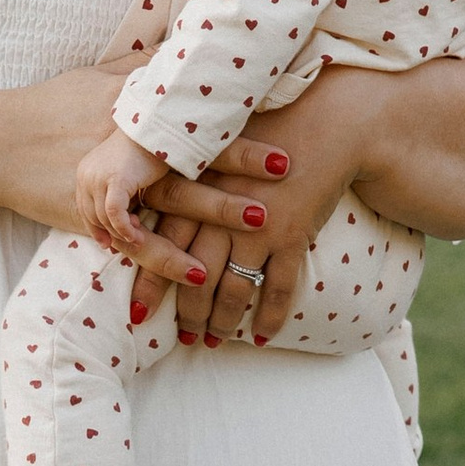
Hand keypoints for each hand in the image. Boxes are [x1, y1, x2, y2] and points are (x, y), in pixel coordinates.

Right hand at [0, 58, 289, 283]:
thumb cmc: (45, 105)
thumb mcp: (93, 76)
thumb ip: (138, 66)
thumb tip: (177, 42)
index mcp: (132, 112)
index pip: (192, 113)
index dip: (234, 115)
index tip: (271, 111)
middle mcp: (127, 147)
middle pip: (193, 154)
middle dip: (242, 162)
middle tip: (287, 165)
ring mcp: (113, 184)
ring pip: (175, 200)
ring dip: (219, 211)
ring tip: (262, 221)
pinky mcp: (94, 218)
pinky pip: (138, 244)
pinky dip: (168, 258)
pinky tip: (198, 273)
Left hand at [76, 124, 174, 263]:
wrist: (157, 129)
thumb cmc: (147, 152)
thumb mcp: (124, 176)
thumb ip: (115, 196)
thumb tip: (116, 228)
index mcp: (85, 172)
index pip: (85, 210)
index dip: (96, 230)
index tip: (110, 243)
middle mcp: (86, 175)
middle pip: (92, 216)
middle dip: (110, 233)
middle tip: (131, 240)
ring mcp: (98, 177)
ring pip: (103, 218)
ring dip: (121, 233)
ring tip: (138, 237)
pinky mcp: (114, 180)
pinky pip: (114, 214)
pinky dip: (124, 228)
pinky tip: (136, 234)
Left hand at [150, 74, 391, 344]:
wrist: (325, 123)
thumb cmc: (266, 138)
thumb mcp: (217, 154)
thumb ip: (187, 185)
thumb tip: (155, 222)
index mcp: (196, 190)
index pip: (163, 246)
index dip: (151, 283)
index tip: (139, 312)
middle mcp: (220, 213)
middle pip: (196, 278)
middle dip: (188, 314)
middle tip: (183, 339)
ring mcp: (257, 228)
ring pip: (233, 289)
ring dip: (222, 322)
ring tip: (213, 342)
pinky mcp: (291, 236)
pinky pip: (277, 289)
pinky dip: (269, 316)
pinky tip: (261, 336)